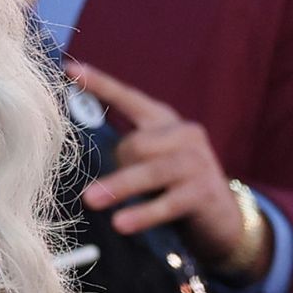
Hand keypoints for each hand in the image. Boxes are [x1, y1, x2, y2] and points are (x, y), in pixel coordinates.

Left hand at [71, 60, 256, 275]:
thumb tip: (87, 153)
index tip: (69, 69)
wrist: (223, 217)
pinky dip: (142, 214)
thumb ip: (128, 150)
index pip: (129, 97)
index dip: (100, 84)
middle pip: (135, 144)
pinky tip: (121, 224)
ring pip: (149, 170)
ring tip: (90, 201)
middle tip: (113, 188)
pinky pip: (166, 203)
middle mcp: (185, 134)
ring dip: (118, 187)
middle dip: (120, 166)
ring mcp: (198, 162)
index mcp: (165, 121)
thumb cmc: (174, 184)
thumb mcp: (151, 160)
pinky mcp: (204, 192)